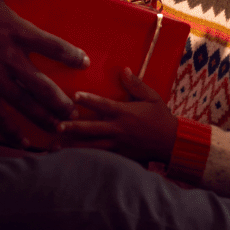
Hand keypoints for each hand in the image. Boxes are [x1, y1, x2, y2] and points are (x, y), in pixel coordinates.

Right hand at [0, 0, 89, 146]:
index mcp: (16, 33)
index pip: (52, 46)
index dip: (70, 55)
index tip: (83, 63)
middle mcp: (10, 61)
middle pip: (43, 85)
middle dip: (61, 100)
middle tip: (76, 110)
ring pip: (26, 105)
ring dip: (45, 118)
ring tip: (61, 129)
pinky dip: (13, 132)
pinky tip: (25, 143)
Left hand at [57, 67, 177, 163]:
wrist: (172, 143)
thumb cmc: (161, 117)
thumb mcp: (152, 97)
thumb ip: (136, 84)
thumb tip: (124, 70)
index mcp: (125, 113)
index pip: (103, 105)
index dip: (89, 100)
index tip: (74, 95)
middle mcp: (119, 129)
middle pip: (92, 128)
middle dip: (74, 127)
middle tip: (58, 126)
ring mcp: (118, 144)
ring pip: (92, 145)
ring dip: (74, 145)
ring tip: (56, 145)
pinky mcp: (120, 156)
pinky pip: (100, 157)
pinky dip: (86, 158)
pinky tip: (72, 159)